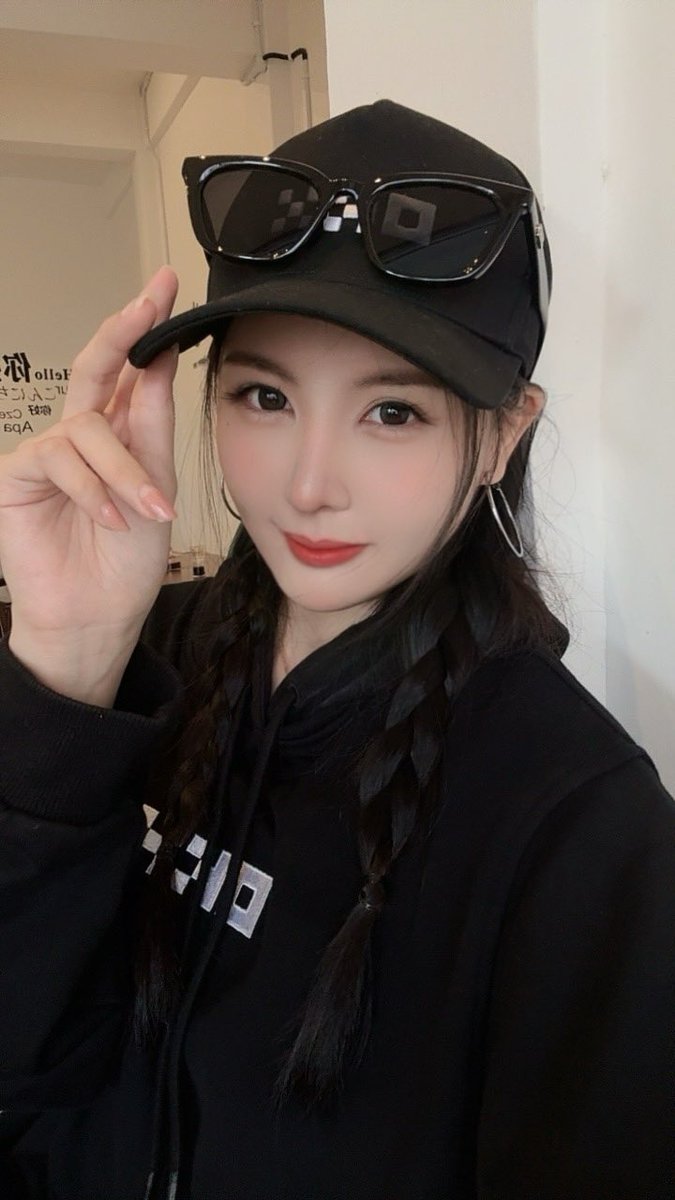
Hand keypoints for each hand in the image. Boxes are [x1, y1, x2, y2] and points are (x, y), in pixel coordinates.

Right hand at [0, 267, 180, 700]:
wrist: (98, 616)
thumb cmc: (128, 561)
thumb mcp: (155, 485)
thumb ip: (151, 423)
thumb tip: (159, 358)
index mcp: (119, 433)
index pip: (130, 371)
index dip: (145, 327)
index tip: (167, 284)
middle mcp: (81, 435)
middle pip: (94, 367)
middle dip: (123, 331)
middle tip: (149, 299)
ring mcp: (48, 453)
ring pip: (88, 428)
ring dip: (123, 471)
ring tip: (145, 512)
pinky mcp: (18, 475)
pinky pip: (58, 457)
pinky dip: (92, 489)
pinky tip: (109, 519)